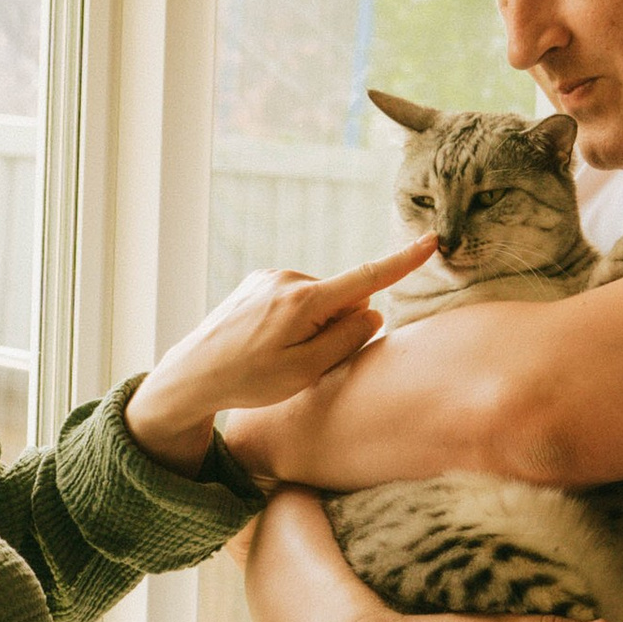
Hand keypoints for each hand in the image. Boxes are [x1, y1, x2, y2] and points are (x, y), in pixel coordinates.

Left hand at [125, 242, 434, 474]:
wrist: (191, 374)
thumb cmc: (249, 380)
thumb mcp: (305, 371)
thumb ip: (346, 340)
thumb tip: (373, 312)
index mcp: (304, 301)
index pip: (367, 279)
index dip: (403, 262)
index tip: (432, 241)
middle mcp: (288, 280)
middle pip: (342, 300)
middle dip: (337, 326)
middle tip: (300, 361)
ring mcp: (269, 278)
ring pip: (318, 302)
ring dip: (312, 326)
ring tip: (275, 355)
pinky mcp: (256, 283)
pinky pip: (295, 300)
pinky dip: (294, 320)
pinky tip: (264, 343)